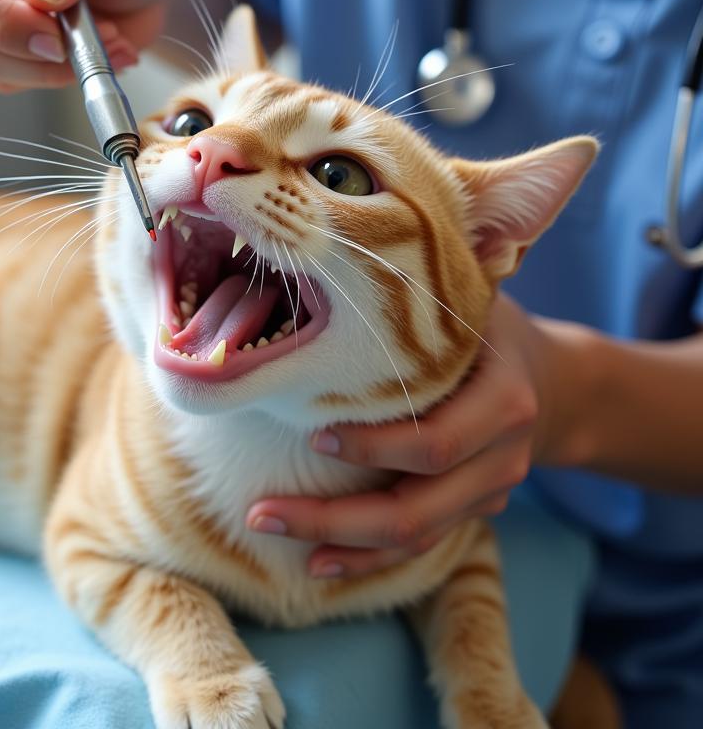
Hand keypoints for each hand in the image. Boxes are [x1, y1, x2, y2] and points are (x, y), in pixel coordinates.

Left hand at [246, 295, 556, 577]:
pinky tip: (318, 561)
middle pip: (417, 509)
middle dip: (334, 517)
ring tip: (269, 528)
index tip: (313, 433)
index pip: (434, 441)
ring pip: (414, 538)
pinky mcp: (471, 513)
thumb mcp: (472, 299)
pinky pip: (420, 548)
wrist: (555, 382)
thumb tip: (333, 254)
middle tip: (261, 510)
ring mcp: (488, 495)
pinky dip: (367, 559)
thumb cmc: (491, 327)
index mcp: (503, 402)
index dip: (373, 447)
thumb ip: (424, 296)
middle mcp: (501, 459)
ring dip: (340, 544)